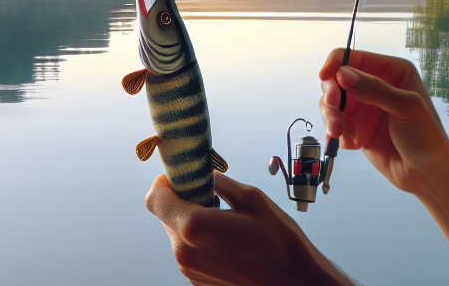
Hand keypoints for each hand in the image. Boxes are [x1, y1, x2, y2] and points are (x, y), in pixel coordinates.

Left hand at [145, 172, 351, 285]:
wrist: (294, 282)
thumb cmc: (279, 242)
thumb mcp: (252, 198)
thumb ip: (219, 182)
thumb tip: (203, 172)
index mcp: (195, 227)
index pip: (154, 198)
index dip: (165, 182)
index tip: (182, 177)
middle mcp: (185, 252)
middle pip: (164, 214)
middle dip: (181, 199)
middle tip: (210, 194)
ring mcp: (190, 269)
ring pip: (176, 232)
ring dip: (191, 219)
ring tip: (224, 220)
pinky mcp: (197, 280)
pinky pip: (188, 250)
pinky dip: (200, 239)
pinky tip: (227, 239)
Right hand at [319, 48, 448, 194]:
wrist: (427, 175)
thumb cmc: (427, 138)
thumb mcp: (406, 108)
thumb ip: (375, 89)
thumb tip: (343, 74)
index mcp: (392, 71)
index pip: (355, 58)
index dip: (336, 63)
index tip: (325, 77)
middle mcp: (375, 85)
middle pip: (337, 78)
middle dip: (332, 93)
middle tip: (334, 108)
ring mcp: (364, 107)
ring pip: (332, 102)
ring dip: (331, 116)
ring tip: (338, 132)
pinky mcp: (356, 128)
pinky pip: (335, 123)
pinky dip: (336, 132)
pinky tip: (351, 144)